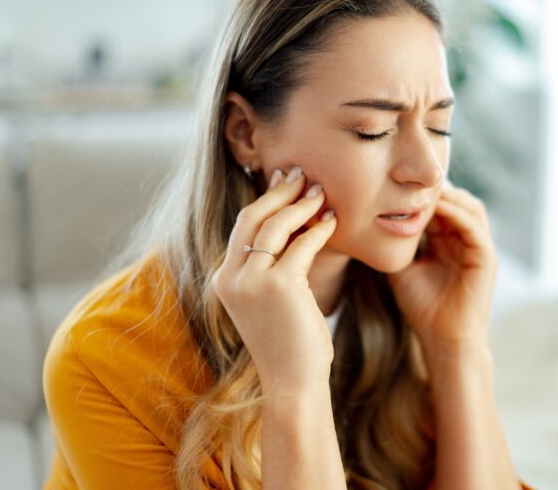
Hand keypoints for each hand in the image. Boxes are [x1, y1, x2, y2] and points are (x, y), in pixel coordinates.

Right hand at [211, 166, 337, 393]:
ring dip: (301, 205)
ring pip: (275, 226)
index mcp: (224, 279)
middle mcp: (230, 277)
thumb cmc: (288, 343)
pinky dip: (319, 230)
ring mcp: (252, 281)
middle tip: (302, 175)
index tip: (284, 182)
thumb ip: (271, 266)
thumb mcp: (270, 300)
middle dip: (279, 191)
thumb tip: (294, 224)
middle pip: (252, 218)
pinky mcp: (279, 286)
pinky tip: (333, 222)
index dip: (265, 200)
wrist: (293, 383)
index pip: (243, 228)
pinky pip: (302, 246)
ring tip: (321, 193)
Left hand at [387, 181, 496, 356]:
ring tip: (426, 190)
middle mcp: (466, 241)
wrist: (442, 339)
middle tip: (414, 179)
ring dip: (450, 196)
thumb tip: (375, 223)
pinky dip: (457, 213)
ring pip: (470, 207)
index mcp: (449, 242)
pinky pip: (473, 226)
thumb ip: (398, 246)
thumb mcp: (403, 269)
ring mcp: (478, 248)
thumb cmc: (423, 308)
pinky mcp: (486, 257)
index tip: (400, 181)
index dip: (424, 194)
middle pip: (458, 201)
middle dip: (438, 189)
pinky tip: (438, 207)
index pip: (441, 208)